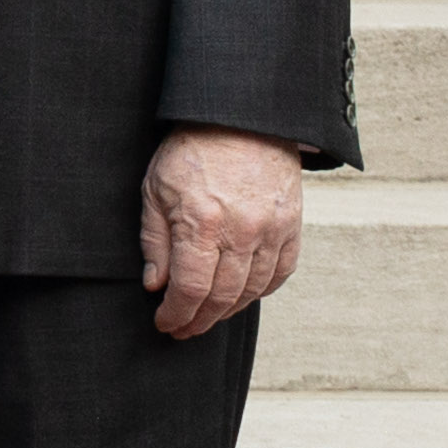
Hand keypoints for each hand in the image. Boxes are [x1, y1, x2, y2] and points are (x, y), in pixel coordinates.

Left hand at [140, 124, 305, 338]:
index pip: (190, 289)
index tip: (165, 324)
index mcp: (202, 223)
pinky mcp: (292, 226)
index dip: (177, 314)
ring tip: (208, 316)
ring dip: (228, 310)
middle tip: (184, 329)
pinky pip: (280, 272)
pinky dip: (261, 291)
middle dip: (199, 320)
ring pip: (253, 290)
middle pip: (222, 297)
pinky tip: (242, 296)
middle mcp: (242, 232)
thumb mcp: (155, 190)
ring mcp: (273, 230)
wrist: (243, 118)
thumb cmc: (191, 151)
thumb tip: (155, 286)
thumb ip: (155, 241)